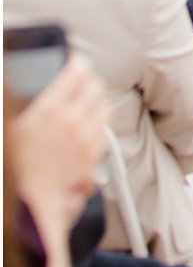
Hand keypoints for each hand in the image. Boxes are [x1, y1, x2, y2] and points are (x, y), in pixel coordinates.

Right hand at [10, 56, 108, 230]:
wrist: (28, 203)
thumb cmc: (14, 166)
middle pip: (95, 86)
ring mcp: (86, 137)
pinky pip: (105, 126)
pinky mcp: (94, 153)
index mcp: (48, 111)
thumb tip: (31, 86)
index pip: (76, 72)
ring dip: (96, 101)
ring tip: (83, 105)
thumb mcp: (13, 126)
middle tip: (77, 84)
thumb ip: (26, 102)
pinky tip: (86, 125)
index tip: (73, 63)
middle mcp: (72, 121)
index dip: (76, 64)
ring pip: (105, 104)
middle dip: (87, 82)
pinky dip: (99, 121)